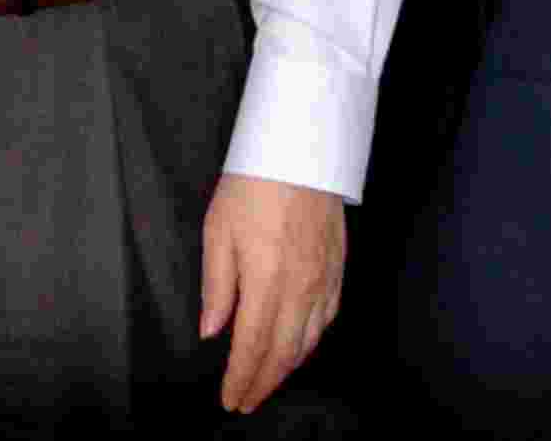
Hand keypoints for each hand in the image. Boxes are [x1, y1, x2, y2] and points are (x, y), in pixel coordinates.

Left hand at [197, 173, 343, 413]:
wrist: (300, 147)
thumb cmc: (252, 184)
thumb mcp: (218, 230)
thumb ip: (217, 286)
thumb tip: (212, 330)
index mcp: (267, 281)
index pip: (253, 346)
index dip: (241, 378)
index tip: (230, 399)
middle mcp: (300, 288)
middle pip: (283, 352)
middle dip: (263, 383)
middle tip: (246, 402)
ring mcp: (324, 279)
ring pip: (309, 340)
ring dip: (287, 368)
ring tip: (268, 382)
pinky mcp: (338, 266)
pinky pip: (328, 317)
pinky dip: (312, 341)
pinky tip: (301, 346)